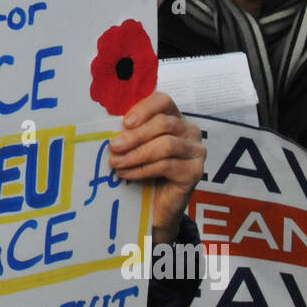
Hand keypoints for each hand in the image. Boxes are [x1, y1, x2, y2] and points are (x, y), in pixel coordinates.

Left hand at [107, 92, 204, 244]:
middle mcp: (189, 130)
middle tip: (113, 146)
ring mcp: (196, 151)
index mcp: (174, 117)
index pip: (163, 101)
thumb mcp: (135, 147)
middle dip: (135, 136)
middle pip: (164, 124)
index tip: (125, 122)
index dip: (144, 109)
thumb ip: (128, 133)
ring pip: (166, 145)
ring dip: (137, 153)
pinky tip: (127, 174)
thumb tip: (110, 129)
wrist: (157, 205)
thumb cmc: (145, 170)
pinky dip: (143, 169)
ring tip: (117, 163)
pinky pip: (167, 165)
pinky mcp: (195, 171)